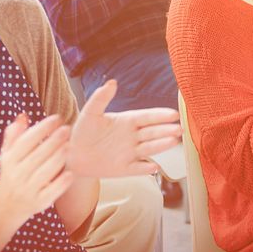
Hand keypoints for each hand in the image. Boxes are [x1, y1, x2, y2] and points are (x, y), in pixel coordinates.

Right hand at [0, 113, 73, 224]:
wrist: (7, 206)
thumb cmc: (12, 172)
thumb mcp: (9, 154)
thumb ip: (14, 134)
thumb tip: (23, 115)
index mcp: (10, 160)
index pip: (26, 141)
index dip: (42, 128)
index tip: (56, 118)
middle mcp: (17, 175)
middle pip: (37, 155)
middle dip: (53, 140)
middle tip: (67, 128)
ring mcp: (28, 189)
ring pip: (45, 172)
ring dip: (58, 158)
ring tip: (70, 145)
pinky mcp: (39, 202)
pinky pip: (51, 192)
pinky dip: (61, 183)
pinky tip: (70, 172)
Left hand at [67, 80, 182, 177]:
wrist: (73, 155)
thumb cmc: (82, 132)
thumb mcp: (90, 112)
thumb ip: (100, 98)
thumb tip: (112, 82)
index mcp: (127, 121)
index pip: (148, 117)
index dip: (160, 115)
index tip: (174, 114)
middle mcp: (132, 137)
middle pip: (153, 132)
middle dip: (167, 130)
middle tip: (179, 128)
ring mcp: (130, 153)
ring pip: (149, 148)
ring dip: (162, 145)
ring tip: (174, 141)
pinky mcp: (124, 168)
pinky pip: (138, 168)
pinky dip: (146, 168)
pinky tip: (154, 166)